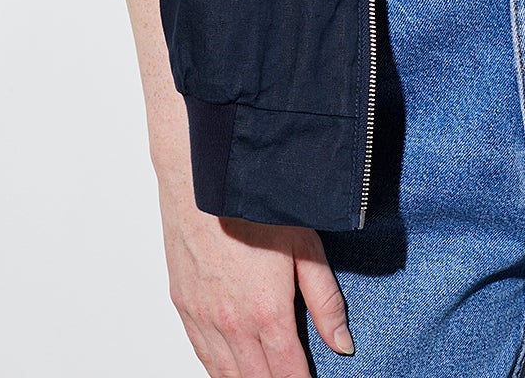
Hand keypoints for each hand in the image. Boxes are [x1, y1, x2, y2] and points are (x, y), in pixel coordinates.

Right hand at [115, 0, 353, 372]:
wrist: (199, 167)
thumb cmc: (254, 196)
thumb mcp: (306, 243)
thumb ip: (326, 300)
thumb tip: (344, 344)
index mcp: (264, 313)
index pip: (287, 375)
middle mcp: (228, 322)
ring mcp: (200, 314)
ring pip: (222, 372)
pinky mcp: (181, 300)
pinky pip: (199, 351)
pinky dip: (216, 366)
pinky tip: (227, 368)